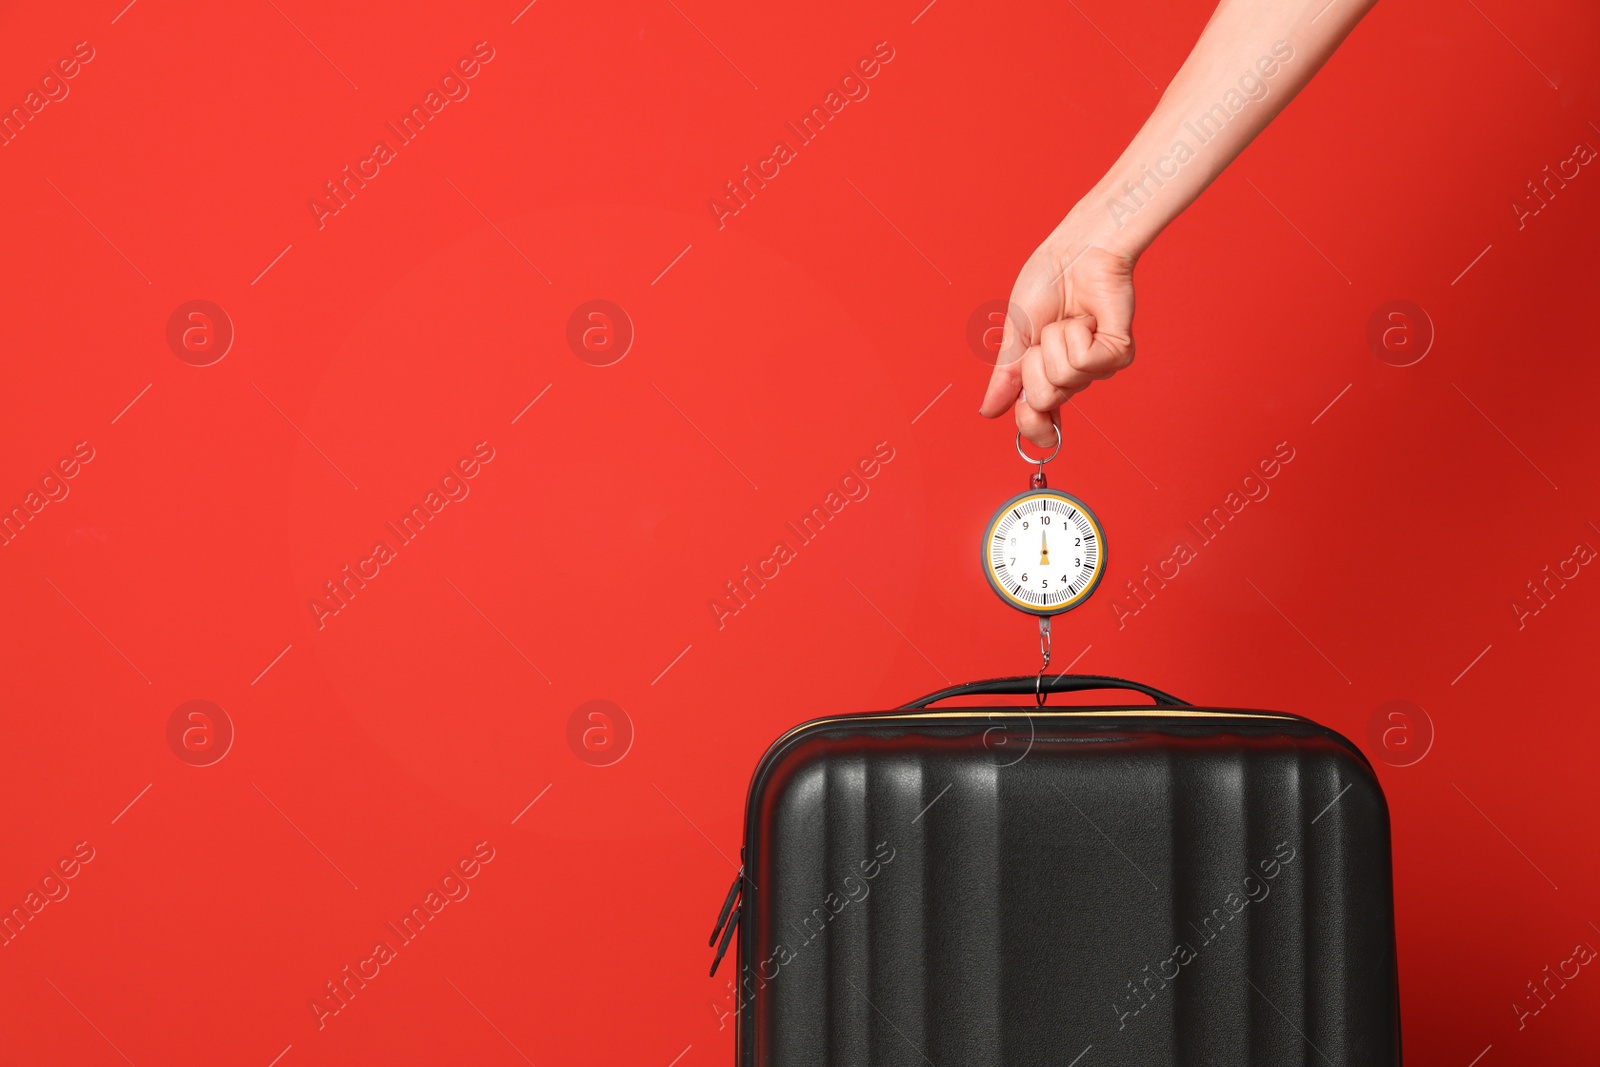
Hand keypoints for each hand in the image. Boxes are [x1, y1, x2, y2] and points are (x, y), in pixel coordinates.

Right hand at [979, 217, 1136, 447]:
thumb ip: (1004, 378)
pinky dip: (1076, 335)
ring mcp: (1098, 367)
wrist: (1073, 253)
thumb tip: (989, 411)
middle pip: (1044, 400)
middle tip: (1044, 337)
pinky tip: (1085, 319)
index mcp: (1047, 375)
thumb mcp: (1014, 337)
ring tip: (1067, 320)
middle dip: (1034, 364)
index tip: (1030, 424)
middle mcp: (1074, 377)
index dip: (1033, 427)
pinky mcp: (1118, 353)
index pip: (1041, 420)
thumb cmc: (1046, 285)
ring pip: (1064, 379)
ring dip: (1055, 341)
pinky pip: (1084, 361)